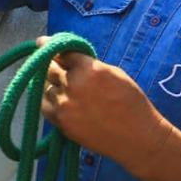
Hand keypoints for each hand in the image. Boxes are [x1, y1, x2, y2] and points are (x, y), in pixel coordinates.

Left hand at [39, 37, 168, 173]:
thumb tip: (65, 55)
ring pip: (45, 86)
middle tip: (47, 63)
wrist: (139, 138)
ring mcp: (65, 103)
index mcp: (90, 69)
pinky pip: (44, 105)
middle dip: (48, 63)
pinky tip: (59, 101)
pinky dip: (49, 101)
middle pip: (47, 67)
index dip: (50, 45)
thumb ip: (87, 64)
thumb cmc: (131, 103)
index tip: (41, 42)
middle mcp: (74, 84)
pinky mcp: (61, 121)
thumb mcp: (113, 74)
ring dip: (52, 85)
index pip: (61, 51)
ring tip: (66, 90)